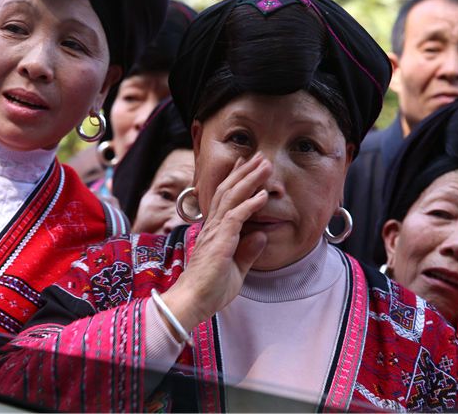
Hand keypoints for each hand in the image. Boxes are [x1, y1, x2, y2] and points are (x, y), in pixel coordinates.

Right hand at [161, 153, 269, 330]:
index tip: (245, 164)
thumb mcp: (236, 269)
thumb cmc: (210, 290)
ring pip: (232, 197)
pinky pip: (236, 216)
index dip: (235, 179)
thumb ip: (248, 251)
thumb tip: (260, 234)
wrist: (193, 302)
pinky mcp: (220, 240)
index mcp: (214, 231)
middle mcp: (212, 226)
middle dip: (245, 171)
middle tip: (259, 156)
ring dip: (250, 179)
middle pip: (228, 190)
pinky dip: (250, 204)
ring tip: (264, 165)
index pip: (225, 198)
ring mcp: (214, 231)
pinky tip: (262, 194)